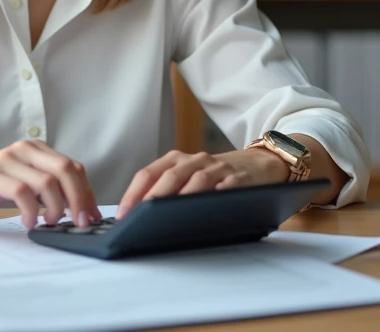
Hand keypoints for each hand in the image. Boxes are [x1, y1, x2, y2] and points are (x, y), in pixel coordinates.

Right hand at [0, 139, 99, 229]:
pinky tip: (29, 221)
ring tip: (50, 222)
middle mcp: (26, 149)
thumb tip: (82, 210)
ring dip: (55, 208)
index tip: (91, 216)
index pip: (73, 167)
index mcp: (38, 149)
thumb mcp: (28, 179)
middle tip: (80, 222)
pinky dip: (31, 211)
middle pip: (65, 170)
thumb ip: (51, 187)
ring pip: (46, 182)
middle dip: (78, 199)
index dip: (87, 192)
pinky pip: (22, 192)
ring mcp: (9, 160)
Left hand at [115, 148, 288, 219]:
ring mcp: (218, 168)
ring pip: (197, 180)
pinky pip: (229, 185)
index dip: (133, 194)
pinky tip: (211, 206)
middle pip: (170, 176)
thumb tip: (137, 218)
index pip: (148, 173)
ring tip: (169, 217)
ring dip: (182, 199)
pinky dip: (219, 194)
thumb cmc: (214, 178)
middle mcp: (195, 160)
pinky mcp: (240, 178)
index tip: (123, 215)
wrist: (257, 164)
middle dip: (153, 198)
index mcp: (177, 160)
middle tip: (140, 218)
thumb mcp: (188, 177)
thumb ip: (167, 191)